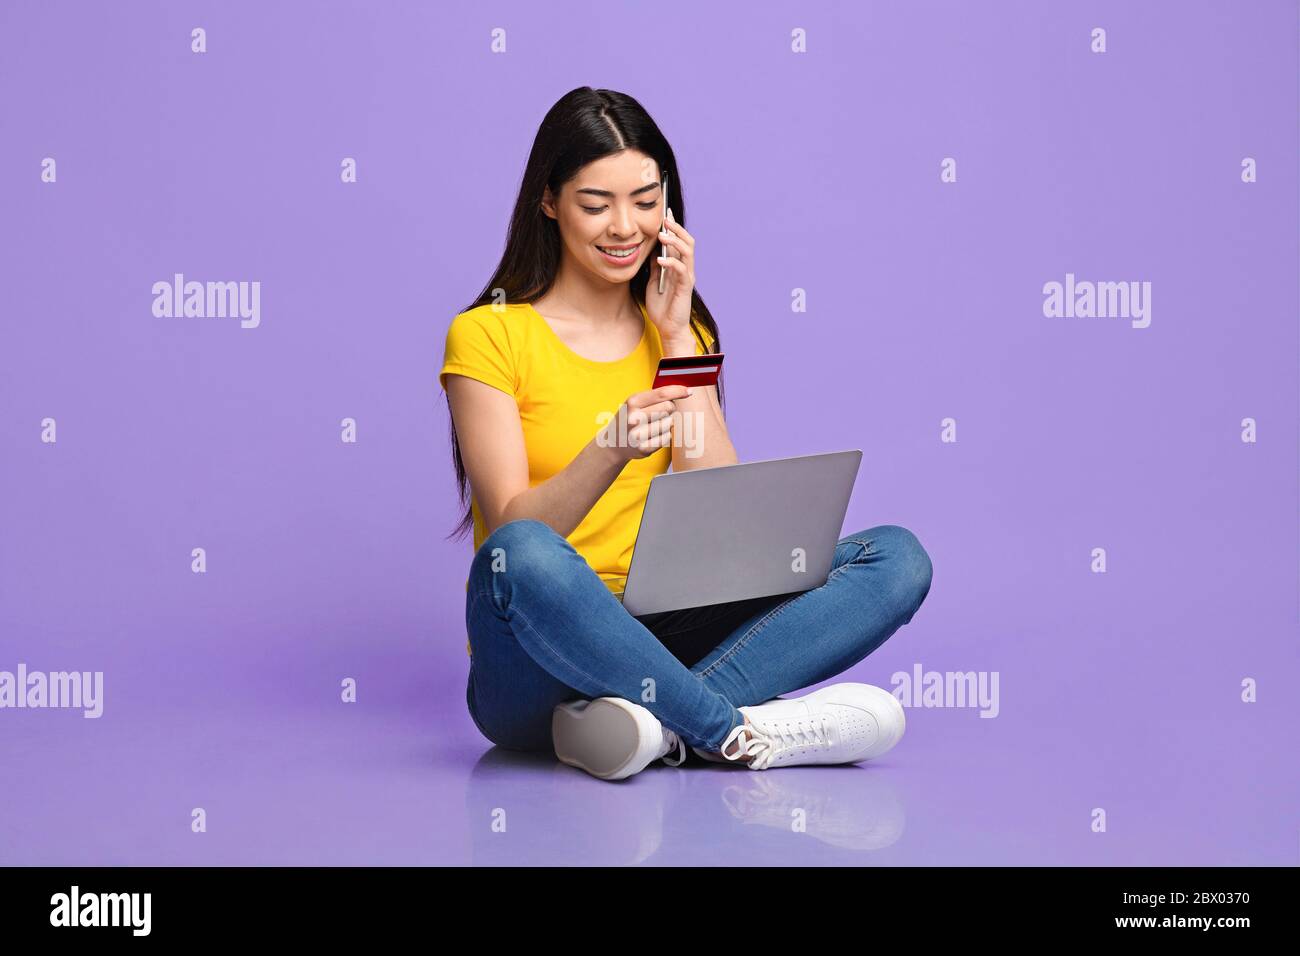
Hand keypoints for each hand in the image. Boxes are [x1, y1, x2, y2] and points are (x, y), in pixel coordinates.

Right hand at [598, 385, 692, 462]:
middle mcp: (634, 418)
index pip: (662, 394)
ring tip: (654, 425)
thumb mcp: (636, 403)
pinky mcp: (644, 448)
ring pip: (670, 423)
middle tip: (659, 412)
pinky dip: (665, 435)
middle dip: (670, 408)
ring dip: (667, 422)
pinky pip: (667, 437)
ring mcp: (638, 434)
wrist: (613, 443)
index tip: (689, 391)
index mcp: (632, 402)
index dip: (679, 391)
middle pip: (669, 407)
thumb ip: (657, 396)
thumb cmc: (630, 418)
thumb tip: (687, 391)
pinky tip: (654, 435)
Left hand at [645, 207, 695, 347]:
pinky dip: (671, 262)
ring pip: (687, 252)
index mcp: (678, 266)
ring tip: (663, 236)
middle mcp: (686, 269)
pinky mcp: (685, 287)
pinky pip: (682, 270)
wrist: (668, 328)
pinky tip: (660, 260)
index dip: (674, 226)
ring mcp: (687, 277)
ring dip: (676, 241)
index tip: (666, 211)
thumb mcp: (654, 282)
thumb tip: (651, 249)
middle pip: (687, 241)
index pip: (679, 241)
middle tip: (665, 218)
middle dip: (677, 228)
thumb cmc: (662, 307)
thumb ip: (654, 266)